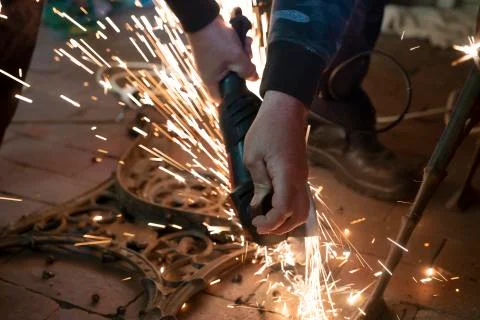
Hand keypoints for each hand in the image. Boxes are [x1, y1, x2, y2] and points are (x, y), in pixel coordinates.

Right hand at [187, 16, 257, 102]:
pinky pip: (228, 56)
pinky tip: (243, 41)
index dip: (232, 98)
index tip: (243, 92)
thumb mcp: (236, 57)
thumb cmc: (217, 40)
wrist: (204, 18)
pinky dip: (236, 50)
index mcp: (211, 80)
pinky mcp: (213, 52)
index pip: (220, 99)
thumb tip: (254, 78)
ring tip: (247, 46)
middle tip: (249, 61)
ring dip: (242, 57)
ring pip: (231, 65)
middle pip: (230, 79)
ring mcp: (210, 62)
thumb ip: (247, 70)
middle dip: (243, 70)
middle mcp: (209, 74)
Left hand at [245, 91, 309, 234]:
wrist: (286, 110)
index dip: (270, 223)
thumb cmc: (266, 129)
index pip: (284, 210)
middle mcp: (299, 180)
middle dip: (281, 227)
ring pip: (303, 209)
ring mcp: (302, 177)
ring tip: (268, 220)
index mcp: (286, 176)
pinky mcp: (301, 174)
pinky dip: (290, 210)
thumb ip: (259, 182)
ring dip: (287, 221)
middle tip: (261, 225)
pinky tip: (274, 207)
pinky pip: (300, 199)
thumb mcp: (253, 156)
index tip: (256, 223)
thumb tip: (259, 202)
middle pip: (299, 215)